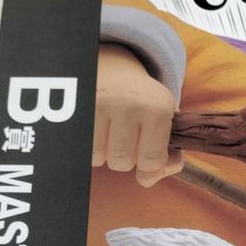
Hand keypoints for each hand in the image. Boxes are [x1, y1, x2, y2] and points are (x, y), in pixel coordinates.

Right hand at [94, 43, 183, 186]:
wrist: (115, 65)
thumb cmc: (143, 102)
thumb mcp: (165, 121)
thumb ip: (166, 157)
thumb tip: (147, 179)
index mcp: (158, 108)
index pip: (152, 161)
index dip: (149, 164)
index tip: (148, 150)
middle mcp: (131, 104)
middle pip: (123, 163)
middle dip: (126, 156)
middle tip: (127, 134)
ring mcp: (102, 103)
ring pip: (100, 158)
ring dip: (105, 151)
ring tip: (111, 129)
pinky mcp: (80, 106)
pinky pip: (84, 148)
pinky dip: (91, 145)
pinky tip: (98, 127)